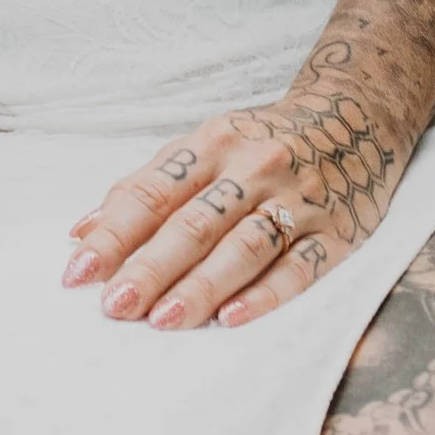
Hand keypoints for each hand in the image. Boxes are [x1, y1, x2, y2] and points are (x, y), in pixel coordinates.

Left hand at [63, 82, 410, 330]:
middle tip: (113, 305)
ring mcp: (296, 199)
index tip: (76, 272)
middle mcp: (251, 168)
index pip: (153, 192)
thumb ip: (146, 187)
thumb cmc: (260, 142)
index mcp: (211, 144)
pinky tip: (232, 319)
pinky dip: (265, 294)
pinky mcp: (337, 233)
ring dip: (201, 285)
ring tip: (162, 320)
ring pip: (243, 246)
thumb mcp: (204, 147)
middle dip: (150, 266)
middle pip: (194, 222)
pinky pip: (299, 268)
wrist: (357, 113)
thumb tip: (79, 232)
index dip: (113, 233)